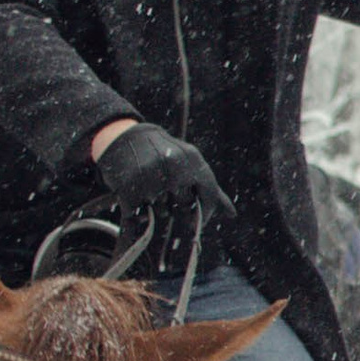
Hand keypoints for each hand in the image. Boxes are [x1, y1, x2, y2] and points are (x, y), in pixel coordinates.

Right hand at [94, 122, 234, 227]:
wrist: (127, 138)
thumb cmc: (165, 155)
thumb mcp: (190, 163)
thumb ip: (211, 189)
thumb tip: (232, 214)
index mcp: (191, 158)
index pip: (209, 192)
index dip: (206, 211)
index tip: (199, 222)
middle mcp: (173, 165)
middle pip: (185, 204)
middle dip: (179, 206)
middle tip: (170, 196)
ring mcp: (151, 175)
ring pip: (163, 211)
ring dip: (160, 208)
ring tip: (153, 191)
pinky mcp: (130, 187)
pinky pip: (141, 214)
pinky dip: (141, 213)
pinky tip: (140, 198)